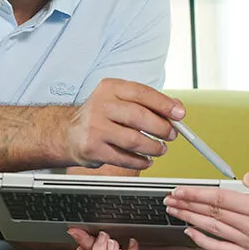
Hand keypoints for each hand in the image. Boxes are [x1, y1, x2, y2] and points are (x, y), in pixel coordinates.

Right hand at [66, 79, 184, 169]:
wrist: (68, 133)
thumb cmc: (101, 116)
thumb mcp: (121, 100)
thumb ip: (149, 102)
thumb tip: (177, 109)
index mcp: (110, 88)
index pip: (142, 93)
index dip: (164, 104)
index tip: (180, 114)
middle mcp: (100, 105)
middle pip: (139, 116)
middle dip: (162, 128)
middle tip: (172, 135)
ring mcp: (95, 128)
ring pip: (134, 140)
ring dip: (153, 147)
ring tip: (160, 149)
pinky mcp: (92, 148)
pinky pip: (124, 158)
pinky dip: (140, 161)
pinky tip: (146, 160)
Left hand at [164, 169, 248, 249]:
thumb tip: (246, 178)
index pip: (220, 199)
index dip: (197, 194)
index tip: (180, 190)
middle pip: (212, 214)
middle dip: (187, 205)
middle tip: (169, 199)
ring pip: (214, 230)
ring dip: (191, 220)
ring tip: (174, 211)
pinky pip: (222, 248)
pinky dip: (204, 242)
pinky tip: (191, 233)